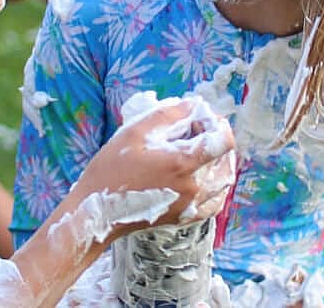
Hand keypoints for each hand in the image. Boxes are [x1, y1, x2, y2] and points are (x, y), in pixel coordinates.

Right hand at [74, 98, 235, 239]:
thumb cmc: (113, 168)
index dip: (218, 124)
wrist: (99, 211)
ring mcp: (191, 205)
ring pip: (223, 181)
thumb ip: (169, 115)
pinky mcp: (185, 218)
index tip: (203, 119)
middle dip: (214, 139)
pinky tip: (204, 177)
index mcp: (183, 163)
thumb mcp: (136, 131)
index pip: (223, 141)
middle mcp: (193, 187)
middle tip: (195, 131)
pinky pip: (214, 203)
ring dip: (219, 162)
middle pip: (224, 159)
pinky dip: (216, 187)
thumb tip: (194, 105)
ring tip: (201, 151)